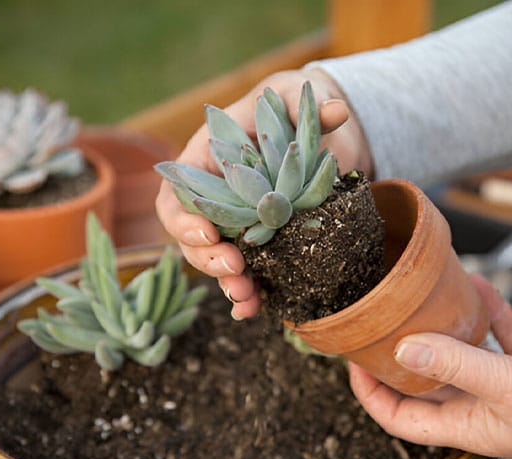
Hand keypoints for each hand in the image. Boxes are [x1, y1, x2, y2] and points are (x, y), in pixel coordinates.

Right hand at [155, 68, 372, 318]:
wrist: (312, 132)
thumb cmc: (289, 107)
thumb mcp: (294, 98)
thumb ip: (304, 104)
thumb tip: (335, 111)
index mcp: (206, 160)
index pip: (176, 193)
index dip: (183, 218)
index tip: (209, 233)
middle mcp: (215, 196)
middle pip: (192, 236)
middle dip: (206, 258)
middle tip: (234, 269)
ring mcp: (236, 222)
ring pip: (216, 260)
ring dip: (227, 283)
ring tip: (247, 298)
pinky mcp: (261, 241)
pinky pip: (247, 270)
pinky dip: (249, 292)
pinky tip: (258, 308)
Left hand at [349, 275, 511, 458]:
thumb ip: (457, 364)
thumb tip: (404, 348)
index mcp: (469, 423)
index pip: (401, 417)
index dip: (370, 392)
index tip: (353, 360)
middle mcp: (483, 405)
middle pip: (427, 381)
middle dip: (402, 351)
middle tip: (381, 320)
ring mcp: (510, 385)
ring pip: (464, 353)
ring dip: (447, 325)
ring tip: (425, 296)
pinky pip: (502, 336)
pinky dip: (489, 313)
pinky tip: (478, 287)